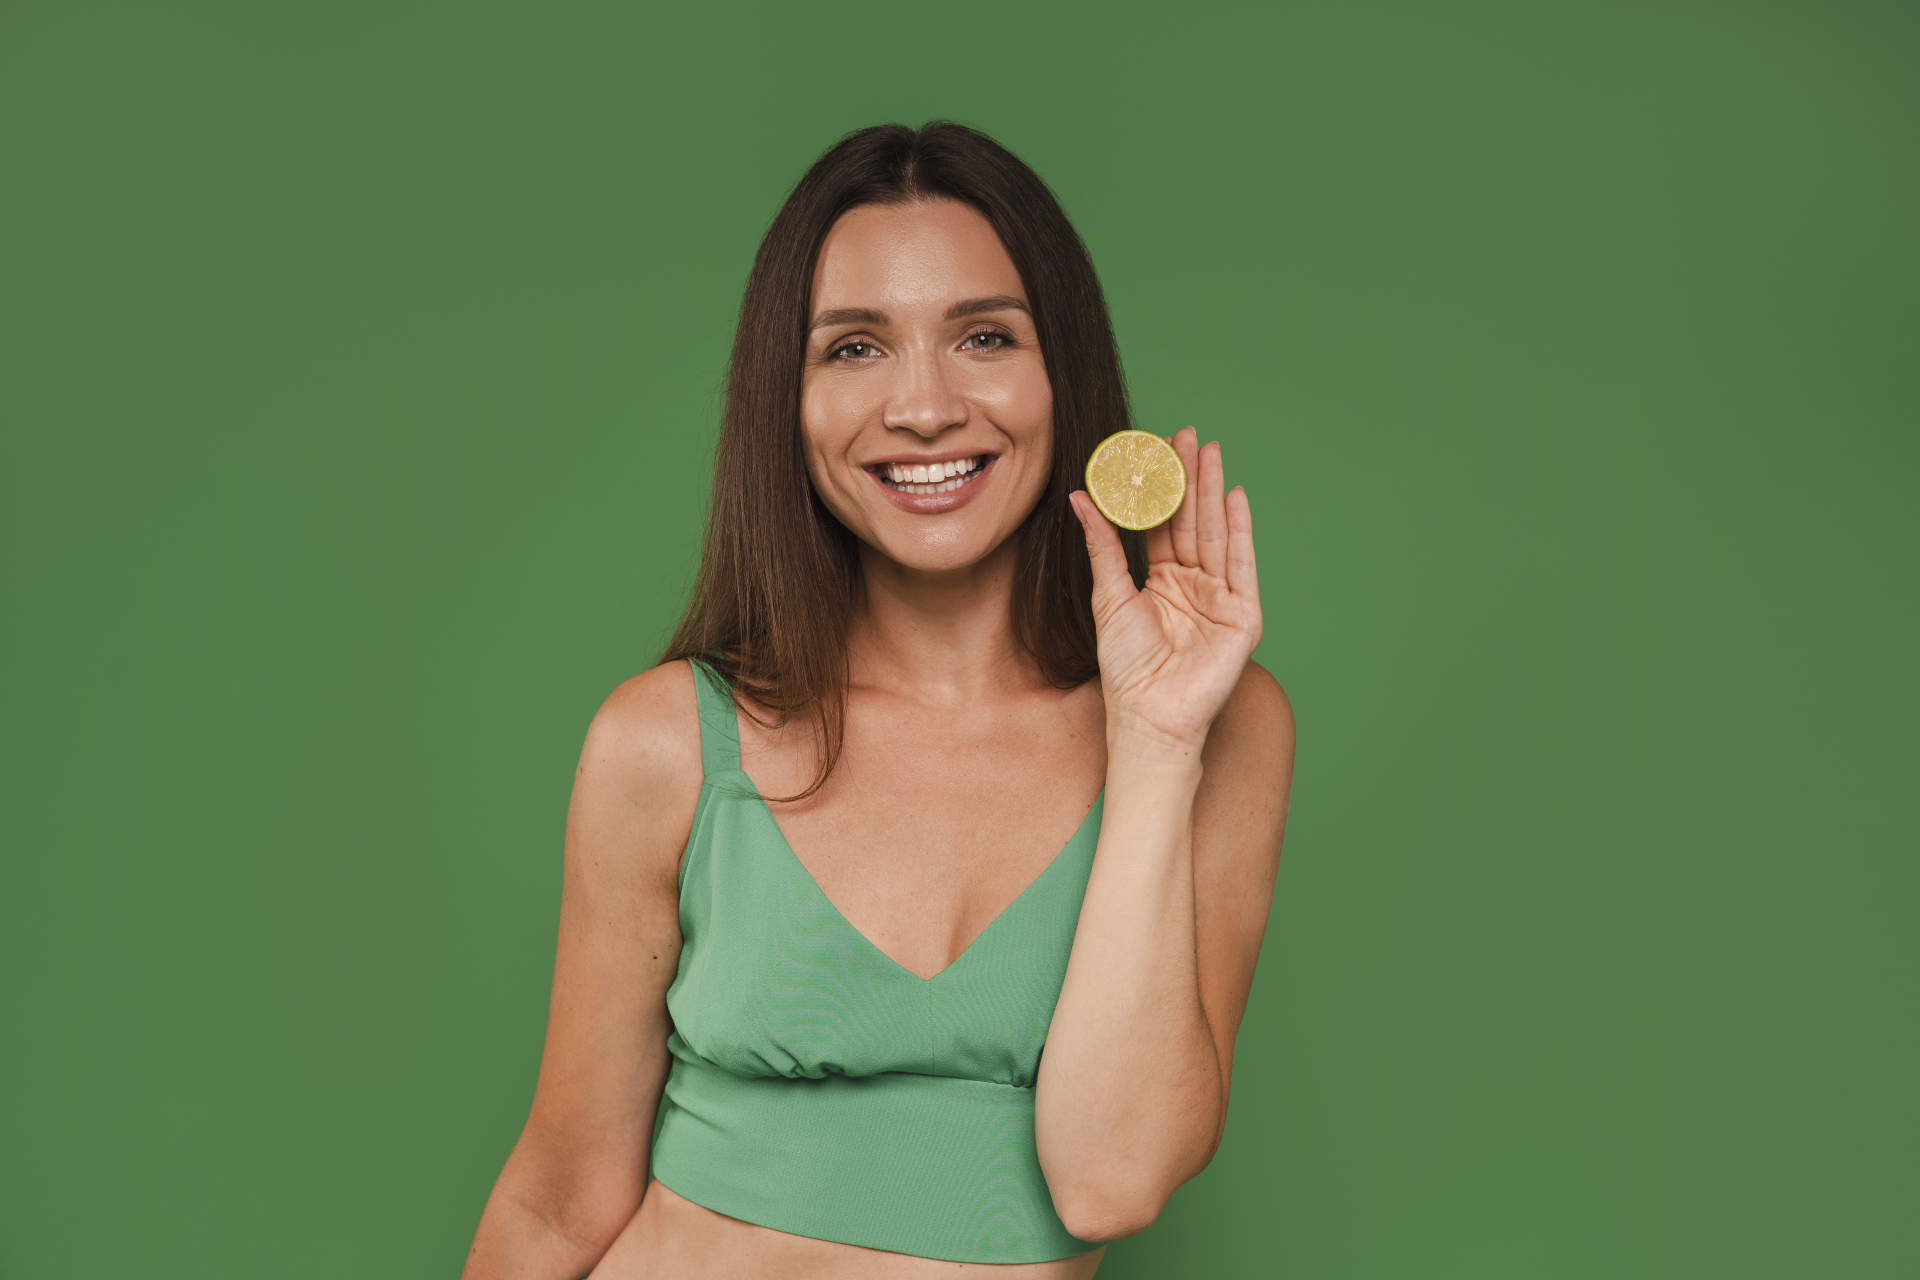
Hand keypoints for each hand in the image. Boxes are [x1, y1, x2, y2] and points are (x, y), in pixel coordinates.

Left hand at [1069, 427, 1261, 754]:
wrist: (1148, 715)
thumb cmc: (1126, 667)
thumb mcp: (1108, 595)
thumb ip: (1102, 544)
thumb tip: (1079, 497)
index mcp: (1162, 582)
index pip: (1162, 525)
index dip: (1161, 489)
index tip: (1157, 449)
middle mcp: (1194, 585)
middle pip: (1192, 522)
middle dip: (1191, 478)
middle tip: (1188, 436)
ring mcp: (1220, 599)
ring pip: (1216, 535)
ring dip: (1214, 493)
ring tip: (1211, 452)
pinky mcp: (1242, 616)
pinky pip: (1241, 566)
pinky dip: (1239, 531)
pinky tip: (1236, 498)